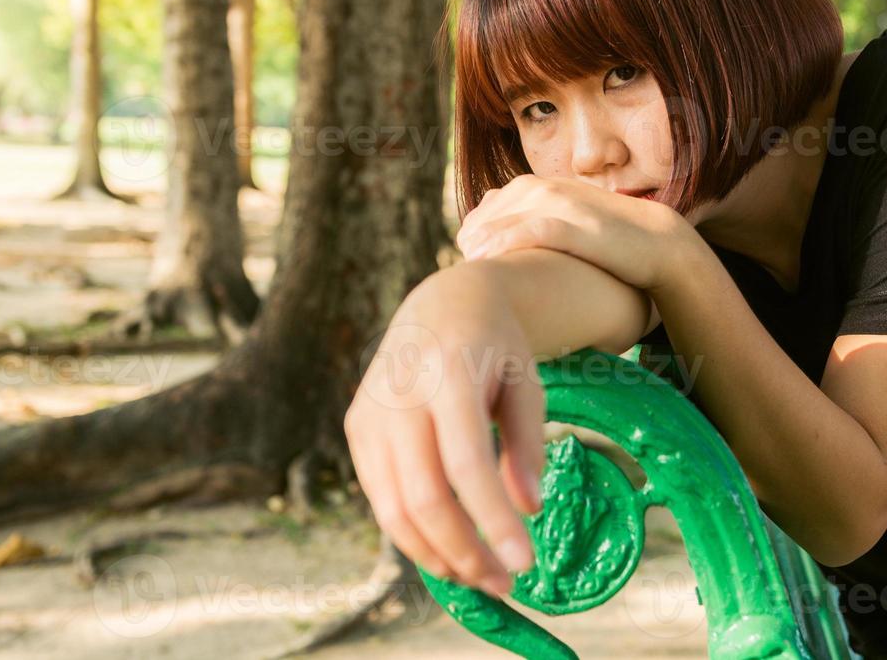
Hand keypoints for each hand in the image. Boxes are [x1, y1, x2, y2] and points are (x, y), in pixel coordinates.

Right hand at [343, 267, 544, 597]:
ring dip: (437, 554)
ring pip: (393, 507)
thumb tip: (530, 509)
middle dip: (465, 552)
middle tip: (504, 582)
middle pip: (424, 496)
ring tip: (479, 576)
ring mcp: (370, 412)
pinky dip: (412, 533)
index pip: (466, 464)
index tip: (526, 564)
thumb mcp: (527, 382)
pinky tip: (449, 549)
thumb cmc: (495, 347)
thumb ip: (529, 443)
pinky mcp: (356, 427)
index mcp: (449, 374)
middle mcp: (399, 394)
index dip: (494, 521)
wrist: (441, 303)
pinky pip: (379, 496)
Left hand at [454, 174, 694, 293]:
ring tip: (470, 272)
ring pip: (503, 221)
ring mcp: (559, 203)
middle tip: (468, 276)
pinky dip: (504, 244)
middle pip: (487, 216)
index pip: (484, 212)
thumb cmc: (605, 240)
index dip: (472, 239)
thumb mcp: (562, 223)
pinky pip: (531, 231)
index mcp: (535, 186)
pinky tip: (486, 261)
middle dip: (471, 245)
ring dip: (481, 246)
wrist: (657, 242)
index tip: (470, 267)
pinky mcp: (575, 224)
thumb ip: (529, 223)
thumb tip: (492, 244)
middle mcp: (542, 188)